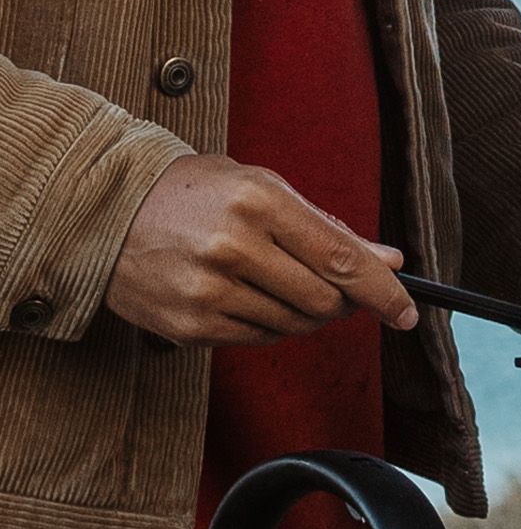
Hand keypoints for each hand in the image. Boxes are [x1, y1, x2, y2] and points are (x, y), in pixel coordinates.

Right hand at [106, 154, 418, 346]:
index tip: (407, 313)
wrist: (105, 210)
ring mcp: (208, 290)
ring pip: (295, 326)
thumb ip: (327, 227)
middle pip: (325, 301)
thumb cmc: (193, 193)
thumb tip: (388, 262)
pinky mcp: (191, 326)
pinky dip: (267, 325)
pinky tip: (243, 296)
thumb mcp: (261, 187)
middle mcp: (233, 246)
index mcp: (258, 202)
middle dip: (340, 302)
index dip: (383, 293)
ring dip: (302, 313)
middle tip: (331, 288)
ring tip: (271, 281)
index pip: (341, 260)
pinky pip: (259, 340)